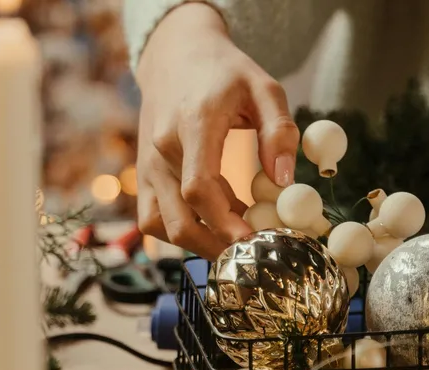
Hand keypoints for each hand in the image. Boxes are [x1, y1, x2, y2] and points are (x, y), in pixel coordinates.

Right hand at [134, 3, 298, 258]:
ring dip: (198, 245)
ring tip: (234, 241)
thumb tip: (284, 180)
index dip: (225, 222)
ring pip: (163, 227)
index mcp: (192, 124)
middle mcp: (162, 149)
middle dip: (216, 246)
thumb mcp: (264, 88)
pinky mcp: (144, 176)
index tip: (254, 240)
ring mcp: (148, 166)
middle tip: (252, 253)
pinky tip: (212, 229)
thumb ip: (279, 131)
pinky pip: (153, 220)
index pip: (200, 186)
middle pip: (179, 219)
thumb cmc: (224, 73)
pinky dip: (179, 234)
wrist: (175, 56)